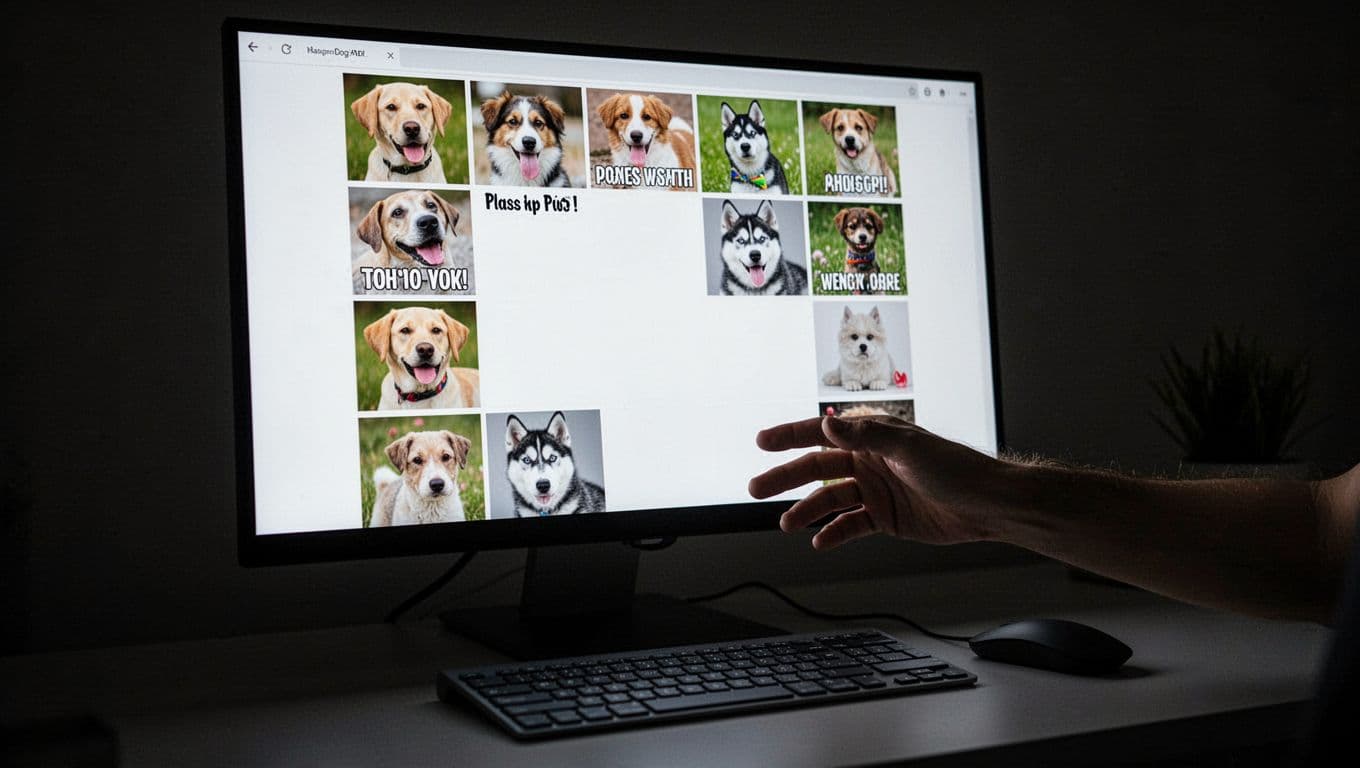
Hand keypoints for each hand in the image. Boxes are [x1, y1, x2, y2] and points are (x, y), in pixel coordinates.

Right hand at [748, 415, 1011, 549]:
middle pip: (817, 468)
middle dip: (786, 478)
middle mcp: (870, 461)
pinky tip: (820, 541)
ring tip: (787, 523)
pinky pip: (851, 525)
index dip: (790, 436)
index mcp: (872, 436)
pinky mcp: (886, 517)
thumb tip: (828, 422)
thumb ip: (864, 435)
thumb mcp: (907, 447)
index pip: (822, 433)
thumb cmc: (955, 469)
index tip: (762, 442)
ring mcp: (876, 490)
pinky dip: (834, 533)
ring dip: (808, 510)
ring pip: (830, 499)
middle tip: (756, 488)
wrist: (988, 506)